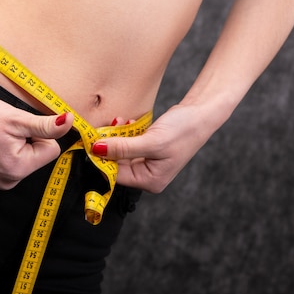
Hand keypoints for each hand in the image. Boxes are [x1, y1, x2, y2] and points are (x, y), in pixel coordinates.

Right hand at [0, 89, 73, 189]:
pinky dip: (1, 152)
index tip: (18, 126)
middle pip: (37, 157)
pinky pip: (7, 165)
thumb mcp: (17, 117)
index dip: (38, 133)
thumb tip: (70, 121)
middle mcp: (6, 182)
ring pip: (23, 160)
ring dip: (15, 145)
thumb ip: (46, 125)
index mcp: (17, 169)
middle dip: (27, 140)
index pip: (51, 150)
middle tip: (4, 129)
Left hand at [93, 105, 216, 192]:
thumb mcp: (151, 141)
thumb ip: (123, 148)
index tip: (90, 143)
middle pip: (117, 163)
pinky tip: (125, 122)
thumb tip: (96, 150)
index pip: (117, 175)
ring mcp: (148, 160)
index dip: (102, 160)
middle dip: (108, 146)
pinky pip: (129, 143)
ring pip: (121, 151)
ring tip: (117, 121)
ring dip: (116, 136)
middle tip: (100, 129)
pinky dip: (125, 132)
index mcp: (151, 181)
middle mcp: (148, 174)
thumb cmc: (184, 130)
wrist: (202, 112)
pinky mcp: (148, 146)